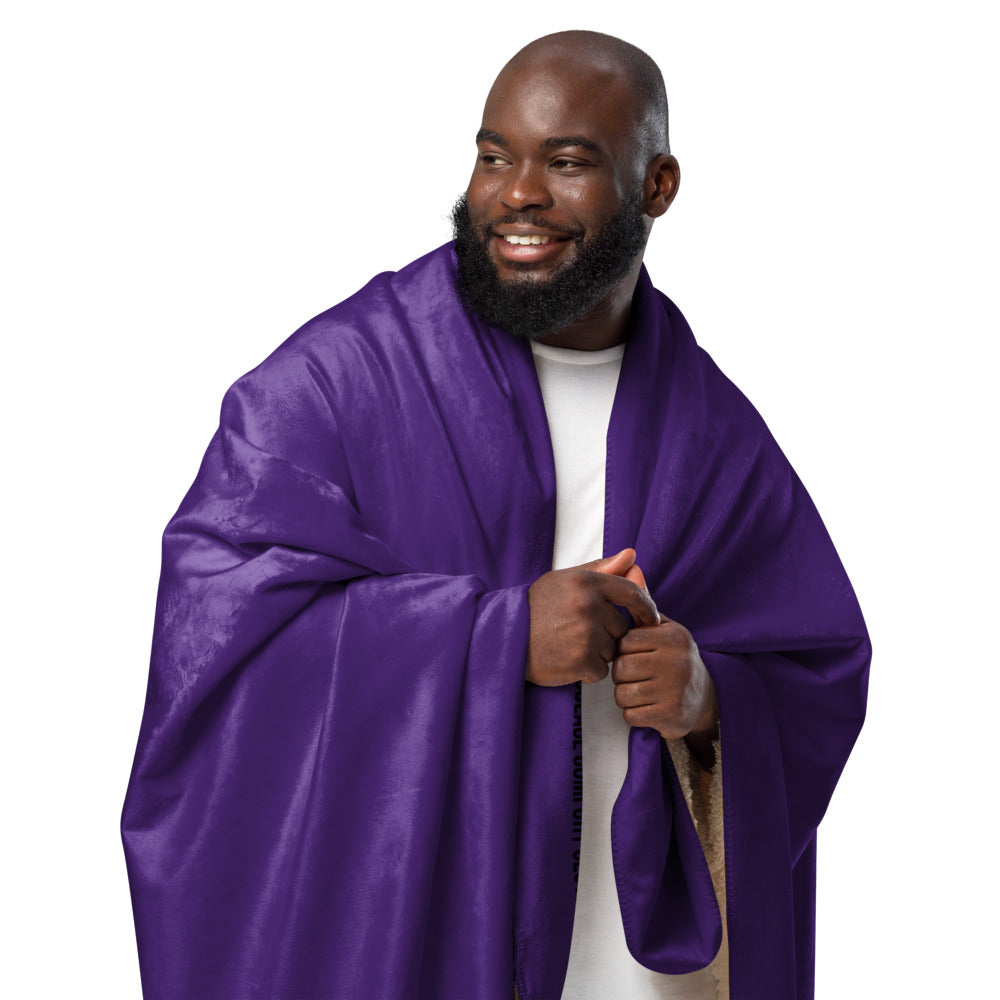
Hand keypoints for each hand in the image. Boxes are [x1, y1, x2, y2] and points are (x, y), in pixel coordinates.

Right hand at [526, 548, 659, 686]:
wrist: (503, 637)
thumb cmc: (534, 607)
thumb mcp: (564, 580)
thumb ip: (600, 569)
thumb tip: (632, 555)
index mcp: (586, 582)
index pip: (631, 592)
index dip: (646, 607)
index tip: (650, 618)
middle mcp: (588, 606)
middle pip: (620, 626)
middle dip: (606, 633)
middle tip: (575, 632)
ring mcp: (585, 634)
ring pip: (612, 649)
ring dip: (597, 652)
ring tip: (567, 644)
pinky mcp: (581, 661)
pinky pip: (600, 670)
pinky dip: (587, 670)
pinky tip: (565, 660)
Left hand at [612, 613, 718, 741]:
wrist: (705, 697)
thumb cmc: (674, 658)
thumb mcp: (665, 630)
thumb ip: (645, 607)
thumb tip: (632, 572)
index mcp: (673, 638)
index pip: (625, 642)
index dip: (623, 651)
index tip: (634, 655)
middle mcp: (677, 662)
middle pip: (621, 668)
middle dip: (622, 675)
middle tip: (636, 676)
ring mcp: (675, 691)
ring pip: (622, 694)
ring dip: (626, 696)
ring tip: (641, 691)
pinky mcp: (672, 716)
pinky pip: (630, 715)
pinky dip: (634, 713)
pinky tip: (648, 707)